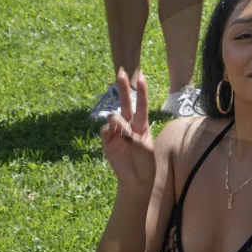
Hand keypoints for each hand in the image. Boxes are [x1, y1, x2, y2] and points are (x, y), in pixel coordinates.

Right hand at [99, 68, 156, 189]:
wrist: (137, 179)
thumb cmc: (146, 163)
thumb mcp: (145, 148)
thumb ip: (133, 135)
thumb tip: (117, 126)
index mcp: (142, 125)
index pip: (141, 105)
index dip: (142, 92)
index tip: (142, 77)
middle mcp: (129, 125)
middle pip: (125, 103)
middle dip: (123, 88)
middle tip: (121, 72)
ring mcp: (117, 132)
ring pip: (114, 117)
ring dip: (119, 122)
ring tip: (124, 134)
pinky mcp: (107, 141)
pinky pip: (105, 130)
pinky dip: (110, 131)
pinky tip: (114, 136)